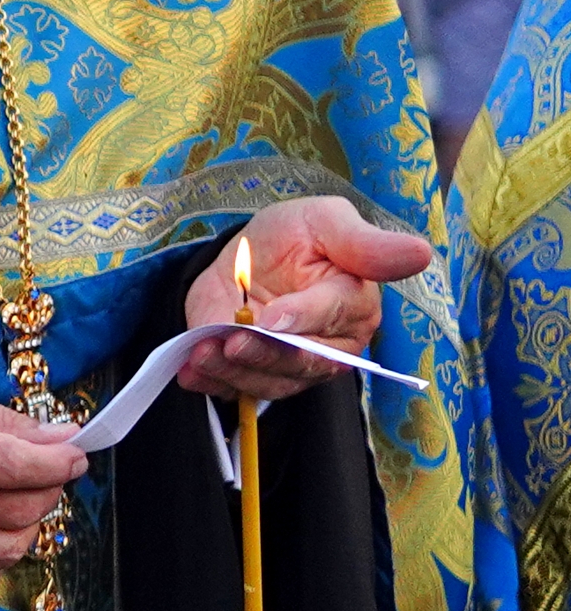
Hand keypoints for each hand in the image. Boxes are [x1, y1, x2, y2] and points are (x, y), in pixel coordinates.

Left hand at [179, 197, 430, 402]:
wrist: (246, 257)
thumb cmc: (295, 236)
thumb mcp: (324, 221)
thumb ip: (366, 242)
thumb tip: (422, 252)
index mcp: (354, 304)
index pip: (332, 316)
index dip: (301, 317)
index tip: (270, 317)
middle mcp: (332, 346)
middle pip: (303, 360)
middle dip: (264, 352)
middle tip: (230, 339)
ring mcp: (295, 368)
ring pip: (272, 380)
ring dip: (233, 370)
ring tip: (201, 353)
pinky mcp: (261, 377)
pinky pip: (240, 390)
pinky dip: (212, 382)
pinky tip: (190, 371)